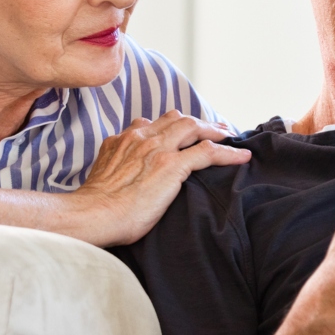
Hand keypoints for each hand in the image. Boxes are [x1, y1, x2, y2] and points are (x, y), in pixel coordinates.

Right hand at [68, 110, 249, 245]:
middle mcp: (141, 136)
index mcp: (124, 139)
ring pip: (193, 127)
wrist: (92, 215)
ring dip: (215, 130)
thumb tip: (125, 172)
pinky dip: (228, 152)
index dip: (173, 125)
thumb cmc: (94, 207)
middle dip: (198, 122)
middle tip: (215, 130)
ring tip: (230, 137)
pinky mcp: (172, 165)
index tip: (184, 132)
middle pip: (176, 119)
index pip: (154, 122)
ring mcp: (158, 149)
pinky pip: (208, 152)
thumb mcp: (103, 174)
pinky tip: (242, 157)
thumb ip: (117, 163)